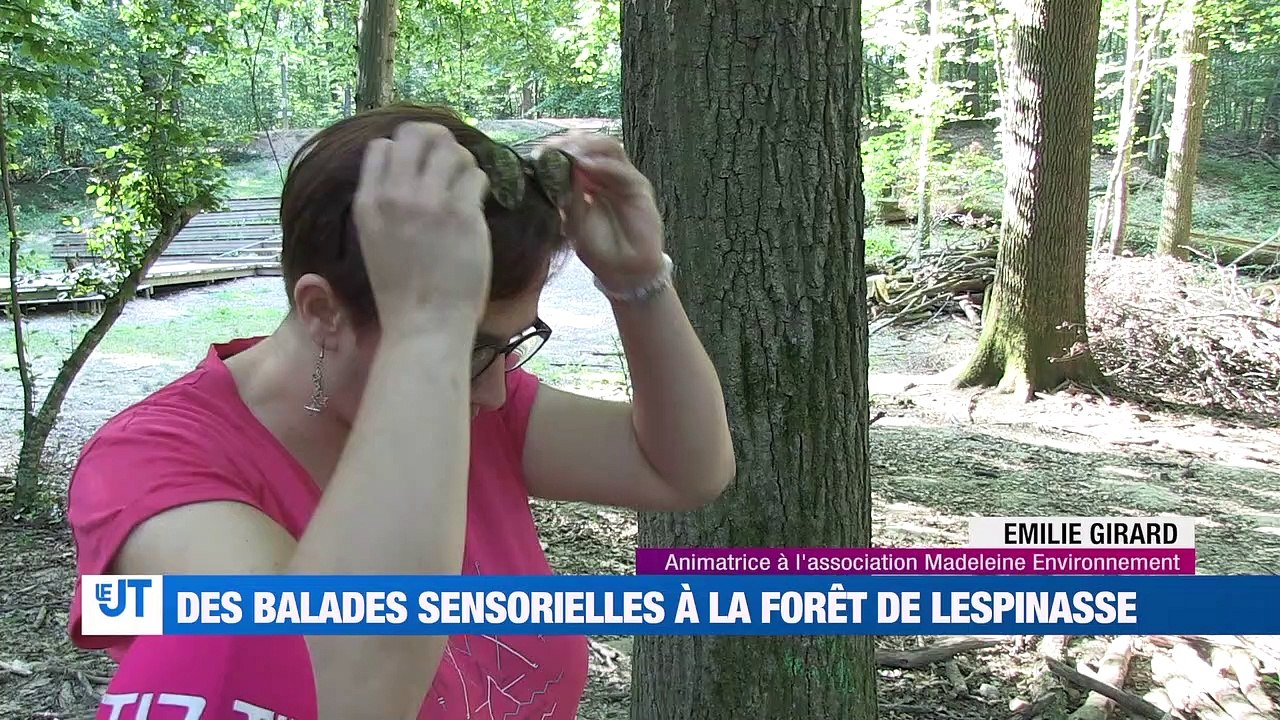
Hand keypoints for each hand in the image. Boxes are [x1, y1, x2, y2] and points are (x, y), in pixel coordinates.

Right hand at [353, 122, 491, 328]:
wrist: (424, 323)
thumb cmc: (402, 290)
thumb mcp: (375, 240)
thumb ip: (385, 204)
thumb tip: (408, 172)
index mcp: (368, 203)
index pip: (381, 146)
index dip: (403, 149)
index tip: (420, 164)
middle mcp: (395, 196)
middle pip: (415, 134)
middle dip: (436, 140)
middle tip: (448, 158)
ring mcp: (430, 203)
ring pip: (451, 149)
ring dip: (462, 160)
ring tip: (464, 182)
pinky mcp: (462, 214)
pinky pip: (475, 175)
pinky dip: (479, 182)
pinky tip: (476, 202)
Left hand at [541, 134, 664, 292]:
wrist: (624, 272)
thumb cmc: (598, 249)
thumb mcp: (573, 222)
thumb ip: (568, 196)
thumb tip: (556, 169)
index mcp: (587, 181)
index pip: (574, 153)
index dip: (556, 148)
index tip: (538, 153)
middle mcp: (605, 175)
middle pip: (590, 144)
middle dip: (570, 142)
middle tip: (552, 147)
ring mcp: (623, 179)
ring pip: (608, 147)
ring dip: (587, 146)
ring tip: (568, 152)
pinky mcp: (639, 187)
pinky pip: (621, 170)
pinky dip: (603, 164)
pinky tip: (585, 166)